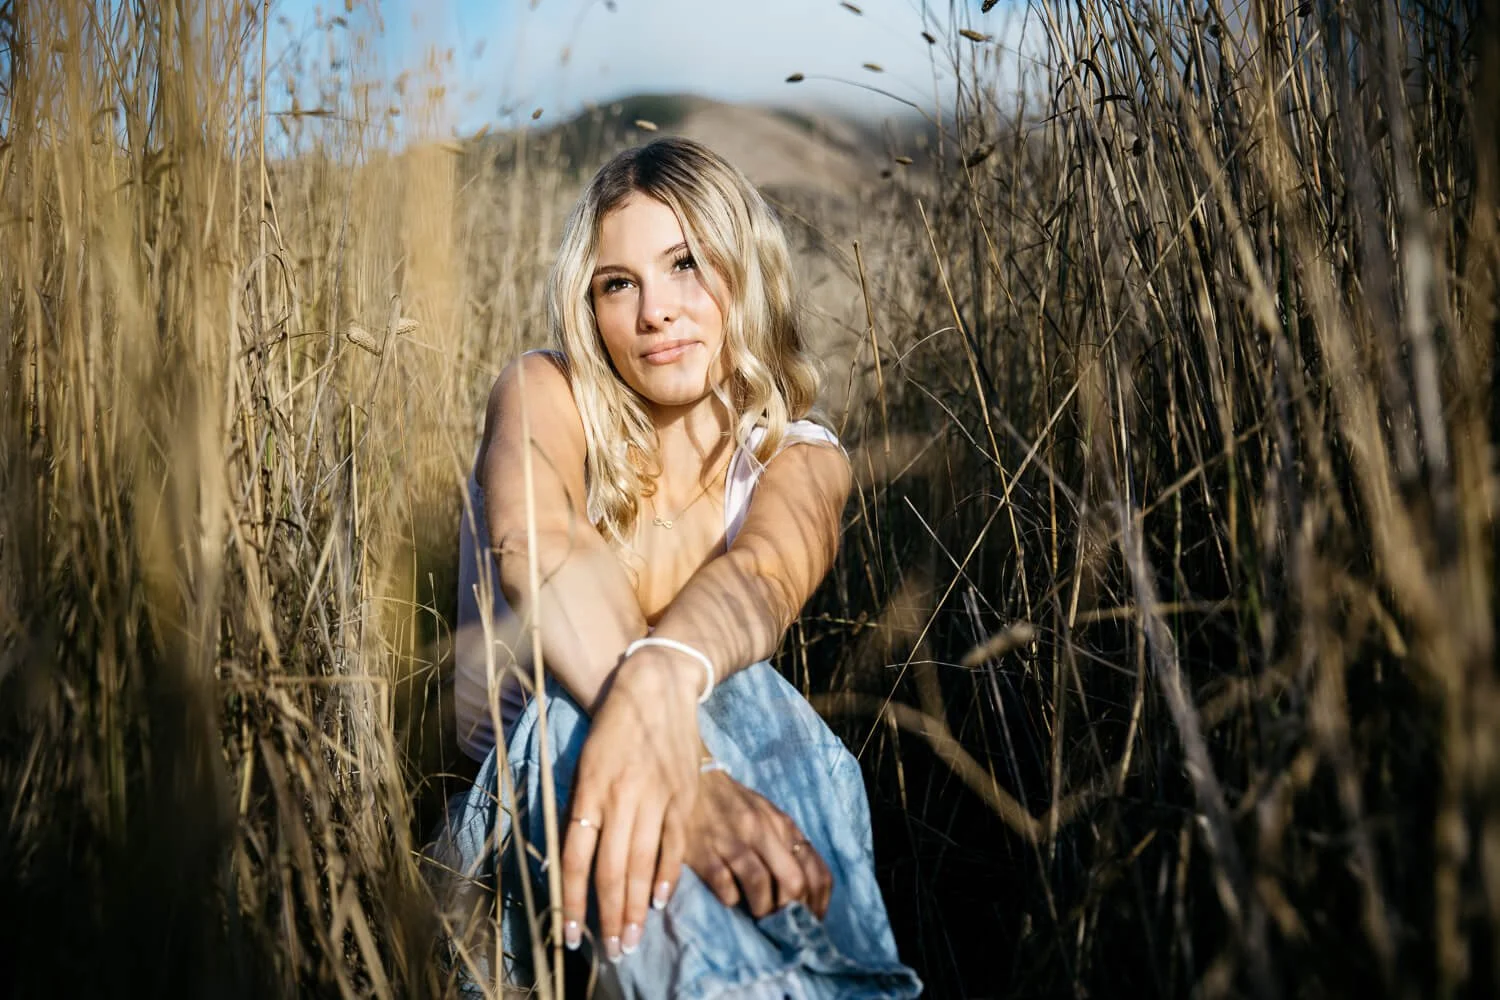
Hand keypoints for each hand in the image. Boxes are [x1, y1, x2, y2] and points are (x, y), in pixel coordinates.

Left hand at [560, 648, 702, 960]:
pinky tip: (662, 901)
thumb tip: (578, 860)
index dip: (574, 900)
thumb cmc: (612, 725)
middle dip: (610, 916)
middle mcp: (622, 797)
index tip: (572, 934)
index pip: (576, 859)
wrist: (655, 685)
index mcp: (590, 790)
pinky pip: (676, 843)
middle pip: (614, 870)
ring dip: (638, 907)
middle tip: (611, 951)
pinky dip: (668, 875)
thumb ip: (583, 809)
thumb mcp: (585, 763)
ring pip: (645, 864)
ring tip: (633, 938)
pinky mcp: (683, 794)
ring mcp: (657, 796)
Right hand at [686, 770, 832, 919]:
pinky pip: (725, 887)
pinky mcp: (703, 851)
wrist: (691, 780)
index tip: (809, 922)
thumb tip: (805, 891)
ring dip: (762, 910)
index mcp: (783, 825)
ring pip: (761, 887)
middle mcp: (762, 830)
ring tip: (757, 915)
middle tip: (782, 924)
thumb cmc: (733, 804)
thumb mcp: (768, 816)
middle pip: (793, 882)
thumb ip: (787, 845)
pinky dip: (732, 900)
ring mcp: (732, 840)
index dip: (817, 905)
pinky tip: (730, 899)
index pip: (816, 872)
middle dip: (790, 912)